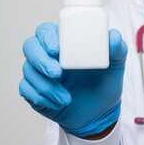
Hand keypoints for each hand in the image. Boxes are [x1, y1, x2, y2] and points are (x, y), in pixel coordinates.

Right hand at [19, 22, 127, 136]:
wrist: (100, 113)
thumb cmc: (106, 84)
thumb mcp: (116, 67)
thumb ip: (117, 50)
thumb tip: (114, 35)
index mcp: (66, 44)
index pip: (46, 30)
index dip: (46, 36)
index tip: (56, 49)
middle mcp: (50, 55)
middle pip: (30, 47)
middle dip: (40, 59)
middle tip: (57, 73)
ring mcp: (40, 73)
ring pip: (28, 71)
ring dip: (45, 86)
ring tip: (66, 99)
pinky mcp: (34, 91)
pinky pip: (26, 90)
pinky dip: (41, 98)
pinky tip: (57, 104)